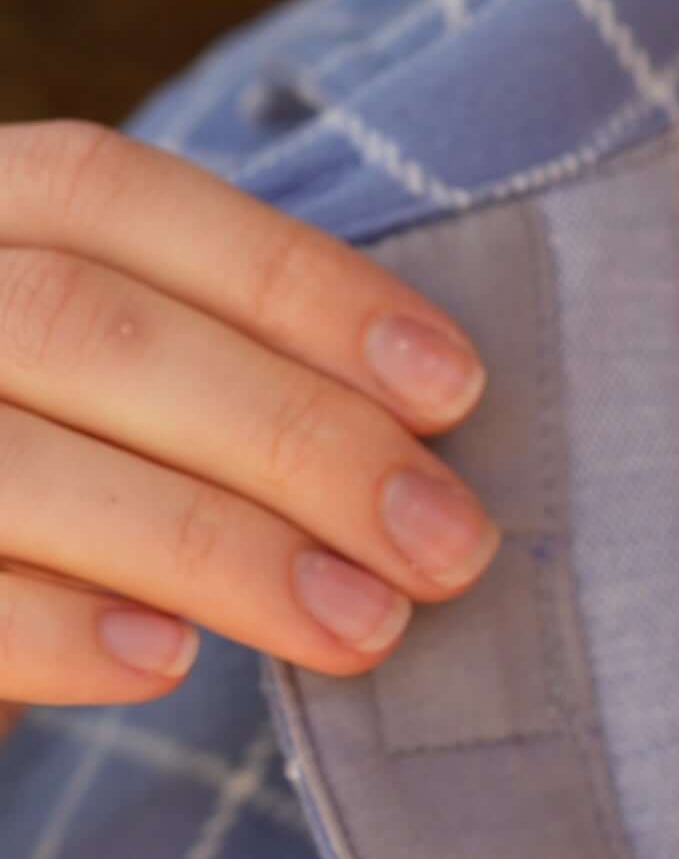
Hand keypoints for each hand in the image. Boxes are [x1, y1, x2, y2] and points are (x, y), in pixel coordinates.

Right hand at [0, 121, 502, 746]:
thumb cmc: (59, 477)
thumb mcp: (120, 394)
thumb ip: (218, 375)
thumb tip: (423, 457)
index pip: (110, 194)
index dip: (293, 283)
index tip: (454, 389)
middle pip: (83, 327)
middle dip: (296, 438)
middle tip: (447, 546)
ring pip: (13, 463)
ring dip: (216, 548)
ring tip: (365, 625)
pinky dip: (58, 629)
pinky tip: (172, 664)